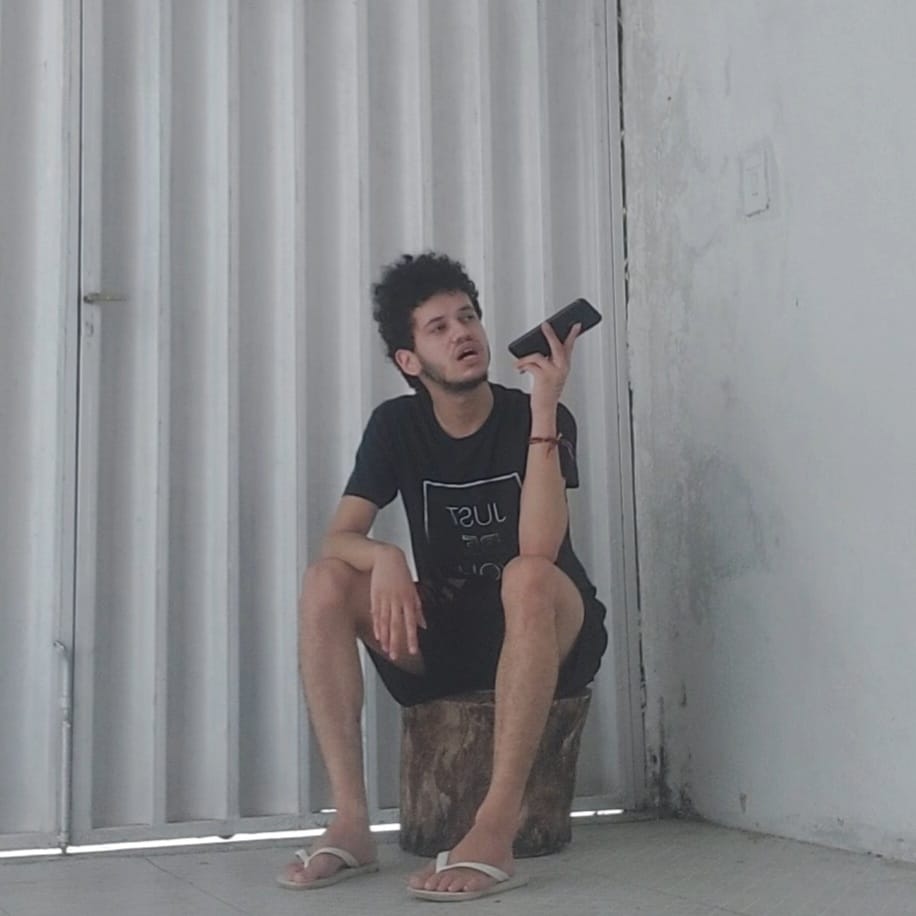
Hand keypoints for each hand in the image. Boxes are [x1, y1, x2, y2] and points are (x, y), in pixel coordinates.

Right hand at [370, 546, 425, 660]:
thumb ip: (418, 608)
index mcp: (408, 599)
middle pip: (396, 625)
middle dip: (396, 642)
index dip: (411, 638)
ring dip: (386, 637)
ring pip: (385, 622)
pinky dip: (377, 626)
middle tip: (395, 655)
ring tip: (386, 649)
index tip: (412, 650)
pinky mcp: (375, 597)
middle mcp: (397, 600)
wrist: (386, 558)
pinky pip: (376, 614)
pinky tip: (378, 635)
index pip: (411, 622)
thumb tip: (423, 624)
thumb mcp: (413, 589)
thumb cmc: (400, 573)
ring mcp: (385, 599)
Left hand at [515, 321, 580, 412]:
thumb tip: (540, 348)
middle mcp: (562, 368)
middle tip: (545, 325)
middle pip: (557, 346)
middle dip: (550, 334)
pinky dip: (522, 365)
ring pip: (538, 356)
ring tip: (519, 362)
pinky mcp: (543, 377)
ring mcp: (553, 372)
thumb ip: (550, 362)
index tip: (576, 325)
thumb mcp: (552, 376)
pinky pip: (530, 365)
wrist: (545, 409)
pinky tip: (519, 368)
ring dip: (526, 358)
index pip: (570, 347)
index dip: (573, 335)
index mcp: (565, 366)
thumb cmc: (547, 393)